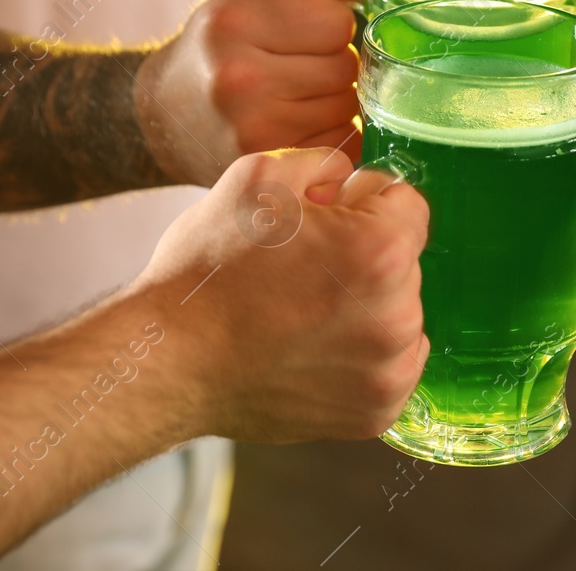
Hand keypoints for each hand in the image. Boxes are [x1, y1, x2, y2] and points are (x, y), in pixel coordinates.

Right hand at [131, 148, 429, 442]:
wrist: (168, 360)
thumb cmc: (208, 271)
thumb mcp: (258, 177)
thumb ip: (325, 161)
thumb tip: (352, 177)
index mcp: (380, 250)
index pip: (408, 204)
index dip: (361, 201)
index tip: (324, 219)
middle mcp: (397, 315)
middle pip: (404, 261)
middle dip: (364, 254)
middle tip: (301, 268)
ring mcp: (388, 371)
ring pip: (398, 313)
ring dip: (365, 306)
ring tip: (300, 311)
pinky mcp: (375, 413)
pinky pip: (390, 365)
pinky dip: (361, 355)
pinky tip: (311, 347)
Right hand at [134, 0, 362, 186]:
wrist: (162, 115)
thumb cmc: (217, 45)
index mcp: (235, 19)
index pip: (338, 23)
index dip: (330, 25)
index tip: (304, 32)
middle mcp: (240, 76)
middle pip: (345, 67)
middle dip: (333, 63)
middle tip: (298, 66)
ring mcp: (253, 129)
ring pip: (347, 107)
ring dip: (333, 99)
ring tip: (293, 94)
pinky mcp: (267, 166)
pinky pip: (341, 144)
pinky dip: (329, 134)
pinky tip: (294, 124)